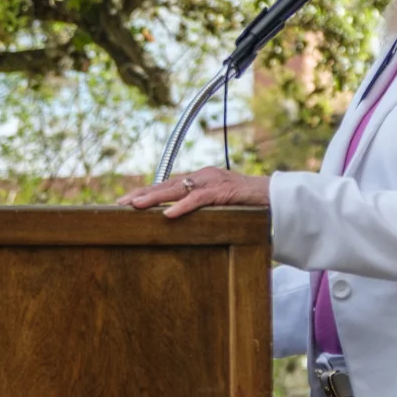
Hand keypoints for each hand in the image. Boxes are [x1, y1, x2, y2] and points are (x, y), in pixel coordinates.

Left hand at [116, 167, 269, 218]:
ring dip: (155, 197)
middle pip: (167, 183)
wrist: (277, 196)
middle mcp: (204, 176)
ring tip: (135, 205)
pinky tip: (168, 214)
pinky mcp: (224, 191)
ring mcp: (213, 182)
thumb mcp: (220, 203)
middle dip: (143, 193)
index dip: (147, 191)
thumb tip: (178, 220)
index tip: (126, 200)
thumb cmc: (249, 203)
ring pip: (178, 189)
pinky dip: (183, 206)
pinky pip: (200, 199)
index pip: (168, 184)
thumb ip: (202, 208)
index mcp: (202, 178)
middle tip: (120, 203)